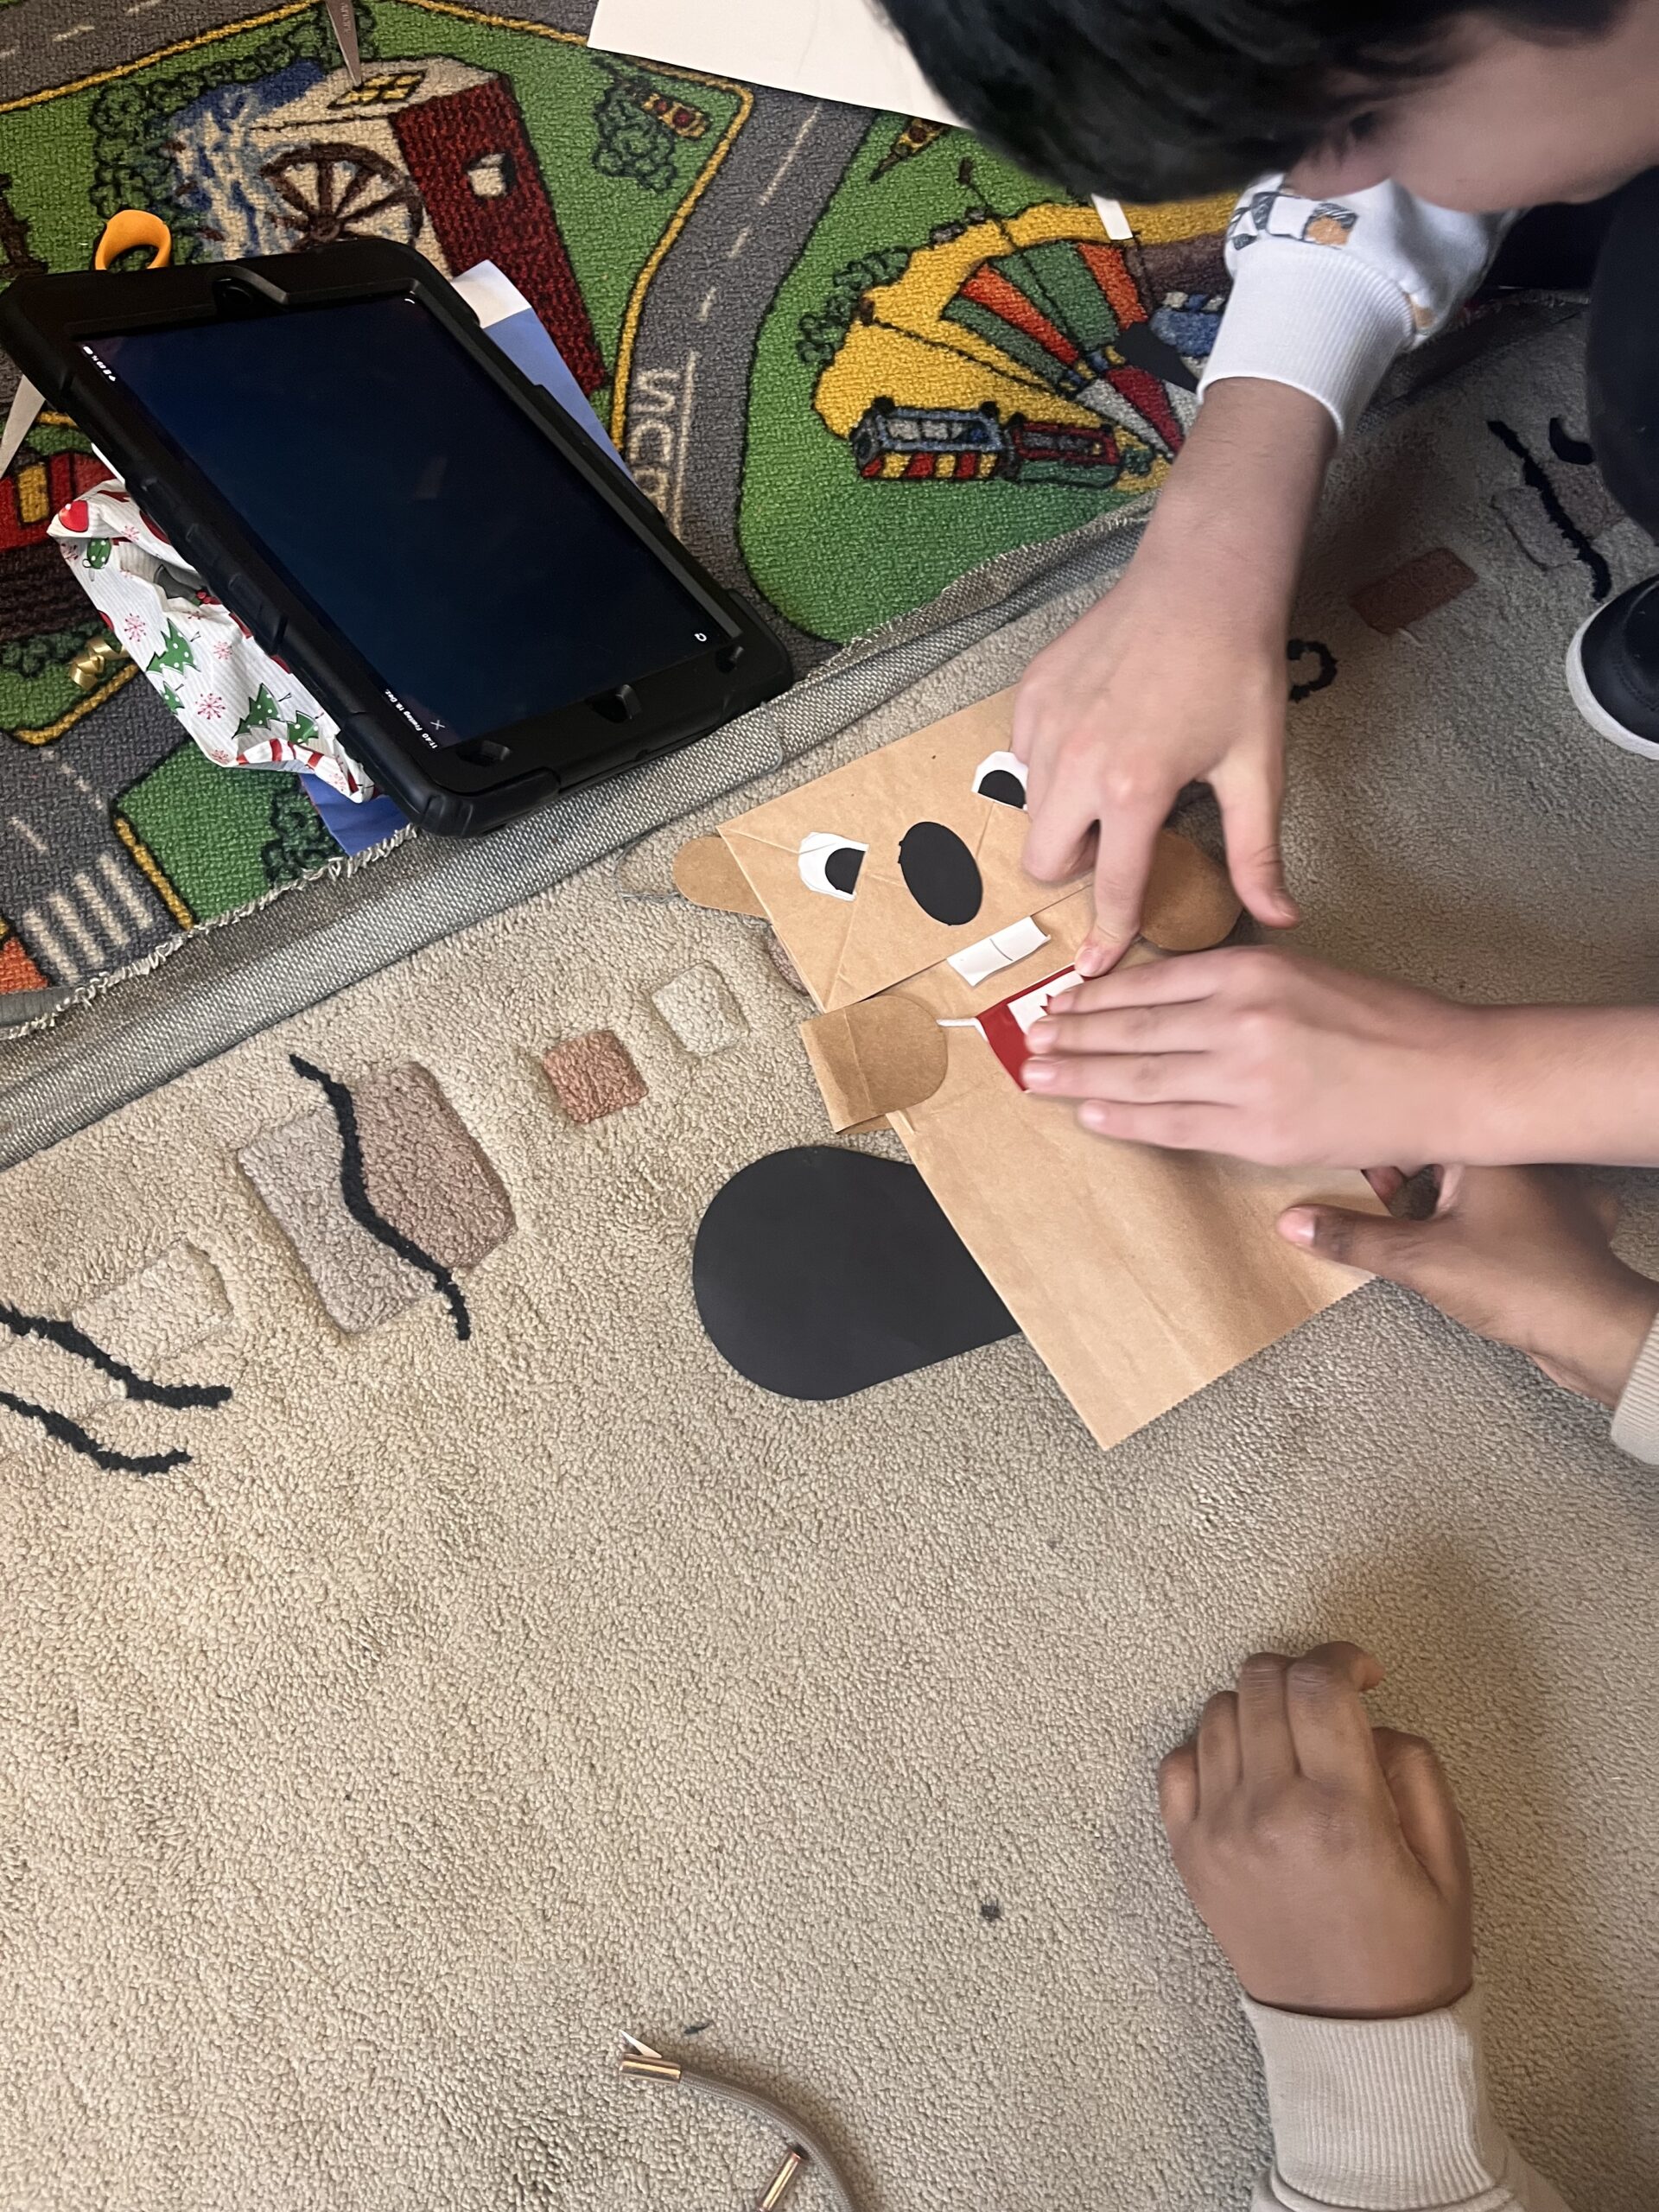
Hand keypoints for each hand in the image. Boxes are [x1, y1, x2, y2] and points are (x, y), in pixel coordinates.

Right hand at [1014, 554, 1296, 966]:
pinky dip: (1054, 766)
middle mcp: (1076, 763)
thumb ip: (1256, 853)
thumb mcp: (1257, 768)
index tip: (1094, 967)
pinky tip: (1100, 738)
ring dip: (1066, 816)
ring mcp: (1046, 725)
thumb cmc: (1238, 669)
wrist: (1203, 576)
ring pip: (1032, 809)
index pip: (1112, 888)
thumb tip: (1281, 918)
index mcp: (1134, 789)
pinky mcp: (1031, 694)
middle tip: (1120, 844)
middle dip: (1077, 869)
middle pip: (1044, 861)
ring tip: (1117, 784)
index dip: (1107, 936)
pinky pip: (1025, 757)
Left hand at [1025, 946, 1480, 1167]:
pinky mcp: (1259, 1131)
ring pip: (1140, 1077)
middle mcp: (1239, 1019)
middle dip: (1073, 1034)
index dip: (1095, 995)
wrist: (1450, 1074)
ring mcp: (1245, 1079)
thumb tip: (1168, 1000)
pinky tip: (1090, 1113)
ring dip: (1080, 1076)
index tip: (1059, 1000)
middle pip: (1132, 1029)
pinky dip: (1125, 1119)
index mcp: (1250, 972)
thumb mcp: (1305, 974)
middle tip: (1027, 1038)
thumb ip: (1237, 984)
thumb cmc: (1387, 1022)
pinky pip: (1174, 1124)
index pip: (1149, 983)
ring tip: (1038, 1074)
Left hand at [1159, 1643, 1473, 2018]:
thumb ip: (1414, 1770)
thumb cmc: (1411, 1954)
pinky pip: (1177, 1763)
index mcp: (1341, 1812)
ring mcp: (1217, 1833)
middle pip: (1260, 1681)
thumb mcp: (1448, 1861)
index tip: (1365, 1673)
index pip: (1317, 1684)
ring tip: (1292, 1743)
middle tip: (1330, 1705)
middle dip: (1300, 1674)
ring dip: (1258, 1709)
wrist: (1353, 2041)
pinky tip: (1248, 1773)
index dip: (1342, 1657)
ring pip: (1216, 1711)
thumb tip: (1369, 1717)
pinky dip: (1210, 1750)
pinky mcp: (1187, 1855)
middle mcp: (1268, 1813)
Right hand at [1281, 1163, 1658, 1406]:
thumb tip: (1294, 1222)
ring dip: (1440, 1204)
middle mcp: (1519, 1159)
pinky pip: (1503, 1210)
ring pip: (1472, 1182)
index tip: (1350, 1171)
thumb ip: (1351, 1237)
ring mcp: (1545, 1191)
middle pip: (1441, 1154)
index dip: (1377, 1150)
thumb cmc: (1519, 1280)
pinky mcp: (1557, 1225)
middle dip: (1406, 1181)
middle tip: (1379, 1207)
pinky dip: (1478, 1224)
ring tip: (1413, 1232)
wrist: (1592, 1329)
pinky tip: (1466, 1247)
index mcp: (1487, 1147)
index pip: (1416, 1125)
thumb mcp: (1417, 1258)